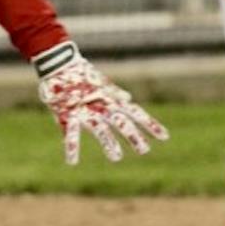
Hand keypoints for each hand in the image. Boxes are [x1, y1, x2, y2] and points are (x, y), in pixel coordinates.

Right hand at [33, 41, 168, 164]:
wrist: (60, 63)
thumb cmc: (81, 74)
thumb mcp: (102, 84)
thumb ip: (115, 93)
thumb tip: (128, 98)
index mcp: (112, 100)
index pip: (135, 113)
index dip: (150, 125)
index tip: (164, 137)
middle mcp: (103, 106)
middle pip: (121, 123)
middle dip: (133, 136)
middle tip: (145, 151)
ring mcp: (86, 110)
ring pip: (100, 129)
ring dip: (108, 143)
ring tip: (117, 158)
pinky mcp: (68, 114)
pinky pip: (70, 132)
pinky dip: (71, 147)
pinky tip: (72, 162)